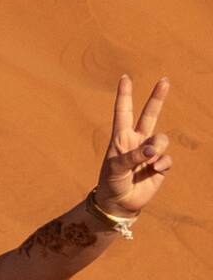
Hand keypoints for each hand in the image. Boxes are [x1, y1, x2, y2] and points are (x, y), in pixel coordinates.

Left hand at [95, 76, 173, 219]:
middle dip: (157, 98)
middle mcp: (137, 141)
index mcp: (121, 137)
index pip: (123, 111)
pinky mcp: (160, 164)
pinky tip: (153, 171)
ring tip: (148, 160)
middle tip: (164, 80)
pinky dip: (161, 164)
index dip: (125, 95)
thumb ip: (134, 155)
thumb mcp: (116, 167)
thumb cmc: (111, 181)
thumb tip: (153, 150)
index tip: (125, 77)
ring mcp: (150, 152)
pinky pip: (167, 158)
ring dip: (157, 147)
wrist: (120, 202)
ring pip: (162, 139)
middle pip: (149, 115)